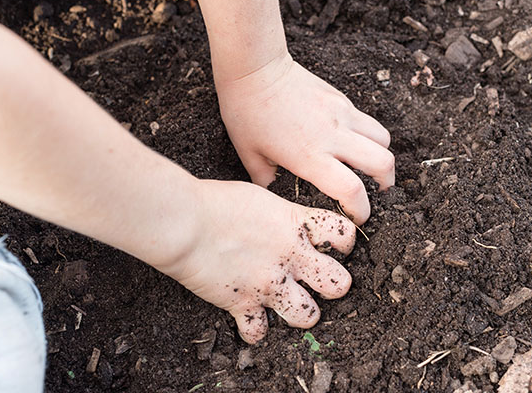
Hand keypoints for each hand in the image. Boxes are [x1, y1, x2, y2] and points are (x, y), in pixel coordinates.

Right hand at [155, 179, 355, 343]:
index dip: (343, 243)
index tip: (332, 245)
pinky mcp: (243, 304)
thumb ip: (284, 215)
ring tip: (288, 301)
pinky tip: (249, 316)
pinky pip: (258, 332)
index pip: (345, 236)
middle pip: (339, 284)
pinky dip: (254, 328)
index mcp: (297, 225)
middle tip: (317, 279)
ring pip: (309, 316)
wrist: (185, 222)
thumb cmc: (217, 201)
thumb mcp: (263, 198)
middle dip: (333, 284)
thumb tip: (291, 222)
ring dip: (301, 312)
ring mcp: (269, 284)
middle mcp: (291, 258)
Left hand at [216, 53, 394, 224]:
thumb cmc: (247, 113)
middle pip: (384, 164)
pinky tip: (351, 143)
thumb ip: (267, 182)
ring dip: (382, 158)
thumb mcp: (250, 156)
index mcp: (310, 156)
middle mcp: (333, 136)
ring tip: (370, 167)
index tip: (357, 216)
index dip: (361, 210)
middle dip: (386, 185)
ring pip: (383, 140)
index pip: (353, 190)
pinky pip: (368, 122)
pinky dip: (369, 137)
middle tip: (376, 193)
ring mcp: (342, 114)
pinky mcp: (342, 99)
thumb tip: (275, 198)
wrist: (255, 68)